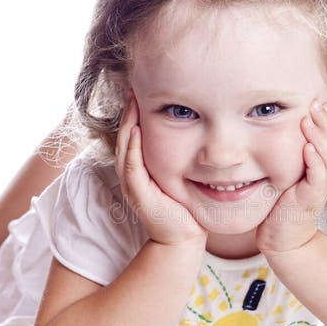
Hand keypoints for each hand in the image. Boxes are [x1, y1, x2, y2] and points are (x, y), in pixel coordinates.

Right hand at [115, 92, 206, 247]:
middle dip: (129, 112)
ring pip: (125, 148)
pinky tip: (137, 131)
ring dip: (128, 124)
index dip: (135, 113)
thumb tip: (201, 132)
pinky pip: (132, 167)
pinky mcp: (139, 195)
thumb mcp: (183, 175)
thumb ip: (184, 156)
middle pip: (126, 137)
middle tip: (134, 87)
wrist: (184, 238)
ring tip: (133, 102)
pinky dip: (133, 148)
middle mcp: (134, 174)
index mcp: (142, 168)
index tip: (142, 90)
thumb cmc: (187, 206)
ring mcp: (134, 185)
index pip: (134, 135)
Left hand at [256, 100, 326, 254]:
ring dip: (320, 138)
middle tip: (314, 104)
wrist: (282, 236)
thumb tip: (283, 122)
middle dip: (326, 122)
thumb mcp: (288, 170)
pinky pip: (318, 178)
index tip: (317, 101)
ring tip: (308, 121)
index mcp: (325, 166)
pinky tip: (307, 148)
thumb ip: (292, 149)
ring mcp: (321, 187)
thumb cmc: (282, 201)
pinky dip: (315, 162)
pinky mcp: (311, 199)